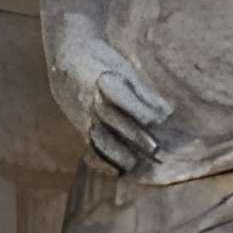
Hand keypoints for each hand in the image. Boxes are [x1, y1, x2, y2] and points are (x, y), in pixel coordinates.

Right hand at [51, 16, 171, 173]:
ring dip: (117, 152)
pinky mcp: (80, 127)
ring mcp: (83, 114)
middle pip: (111, 118)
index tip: (157, 121)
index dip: (138, 109)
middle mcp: (90, 98)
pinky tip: (116, 171)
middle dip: (133, 134)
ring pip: (97, 136)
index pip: (119, 96)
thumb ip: (143, 92)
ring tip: (135, 164)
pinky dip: (100, 161)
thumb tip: (167, 114)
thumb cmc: (104, 63)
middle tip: (155, 150)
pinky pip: (87, 146)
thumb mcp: (123, 68)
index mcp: (102, 79)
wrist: (66, 61)